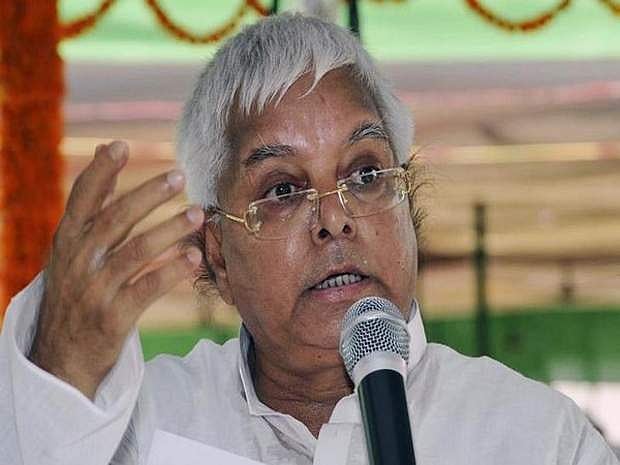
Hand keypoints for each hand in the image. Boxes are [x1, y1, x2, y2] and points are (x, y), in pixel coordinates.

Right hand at [28, 141, 203, 398]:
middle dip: (148, 195)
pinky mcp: (114, 317)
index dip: (100, 171)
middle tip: (180, 175)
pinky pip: (147, 288)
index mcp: (67, 241)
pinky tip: (194, 257)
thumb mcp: (72, 251)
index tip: (121, 145)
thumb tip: (104, 151)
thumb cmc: (75, 292)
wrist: (62, 355)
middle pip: (116, 220)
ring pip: (136, 252)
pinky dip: (172, 271)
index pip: (81, 199)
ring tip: (198, 213)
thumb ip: (92, 206)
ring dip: (170, 229)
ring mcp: (95, 290)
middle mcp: (78, 262)